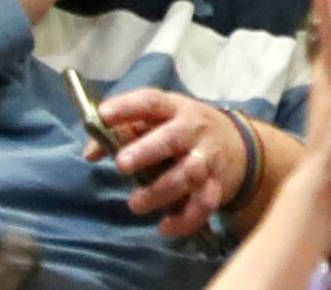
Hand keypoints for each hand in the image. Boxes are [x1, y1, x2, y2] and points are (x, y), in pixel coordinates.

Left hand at [103, 88, 252, 239]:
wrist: (239, 146)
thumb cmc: (184, 131)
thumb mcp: (159, 122)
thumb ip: (123, 133)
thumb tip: (90, 154)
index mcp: (175, 109)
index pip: (151, 102)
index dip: (128, 106)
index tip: (104, 115)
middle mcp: (193, 130)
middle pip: (172, 138)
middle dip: (147, 151)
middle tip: (122, 165)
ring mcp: (207, 158)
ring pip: (187, 174)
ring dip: (160, 191)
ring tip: (136, 204)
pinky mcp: (217, 186)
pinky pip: (203, 205)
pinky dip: (184, 220)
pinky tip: (165, 228)